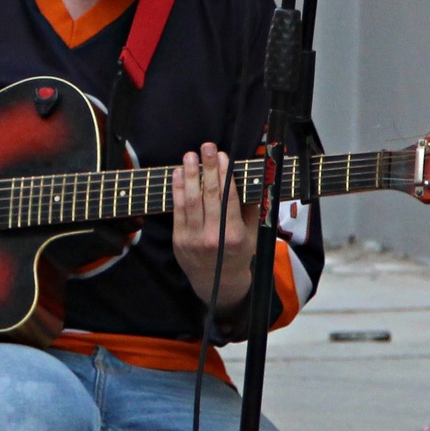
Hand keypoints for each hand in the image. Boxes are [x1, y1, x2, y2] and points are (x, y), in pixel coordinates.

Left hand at [171, 143, 258, 318]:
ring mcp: (193, 239)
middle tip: (206, 147)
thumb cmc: (238, 253)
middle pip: (209, 196)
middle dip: (207, 168)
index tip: (222, 156)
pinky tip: (178, 175)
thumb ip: (251, 206)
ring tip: (189, 156)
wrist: (217, 283)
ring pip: (189, 201)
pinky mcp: (178, 240)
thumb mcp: (252, 233)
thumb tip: (251, 176)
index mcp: (234, 235)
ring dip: (188, 175)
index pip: (228, 198)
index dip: (224, 175)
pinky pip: (177, 211)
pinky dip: (177, 191)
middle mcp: (212, 237)